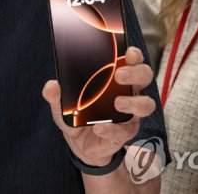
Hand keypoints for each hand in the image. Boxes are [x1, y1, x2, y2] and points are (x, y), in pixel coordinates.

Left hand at [42, 46, 155, 165]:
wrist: (80, 143)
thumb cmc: (77, 115)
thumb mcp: (62, 105)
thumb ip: (56, 96)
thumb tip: (51, 85)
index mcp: (116, 78)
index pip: (132, 61)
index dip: (134, 55)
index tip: (128, 52)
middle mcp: (128, 92)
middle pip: (144, 76)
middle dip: (135, 73)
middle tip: (119, 75)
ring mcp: (131, 113)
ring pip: (146, 104)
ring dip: (133, 102)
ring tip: (117, 104)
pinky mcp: (126, 132)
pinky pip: (125, 130)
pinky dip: (112, 129)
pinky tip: (99, 128)